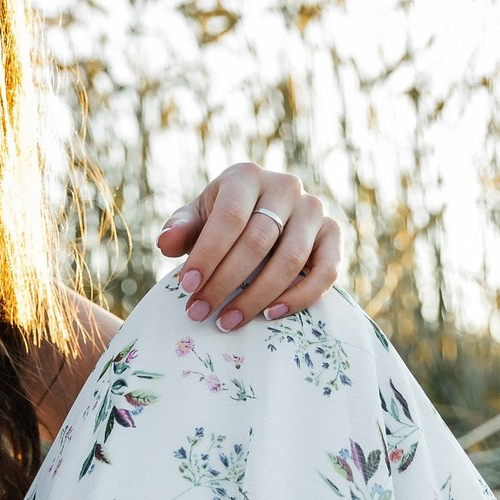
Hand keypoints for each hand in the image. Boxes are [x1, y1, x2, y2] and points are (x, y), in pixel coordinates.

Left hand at [157, 163, 341, 332]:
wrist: (261, 218)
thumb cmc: (221, 221)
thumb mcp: (196, 219)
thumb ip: (180, 229)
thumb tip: (166, 243)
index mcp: (246, 177)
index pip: (230, 217)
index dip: (208, 254)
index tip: (187, 287)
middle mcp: (285, 187)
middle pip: (258, 241)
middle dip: (225, 282)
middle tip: (199, 312)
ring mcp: (313, 210)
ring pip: (290, 259)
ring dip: (257, 297)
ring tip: (227, 322)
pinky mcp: (333, 234)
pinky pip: (325, 271)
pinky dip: (300, 297)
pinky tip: (270, 315)